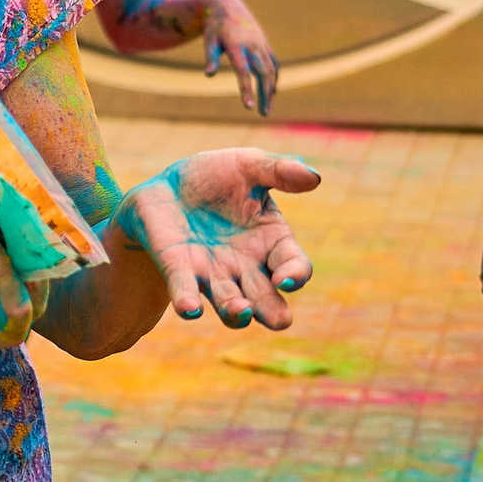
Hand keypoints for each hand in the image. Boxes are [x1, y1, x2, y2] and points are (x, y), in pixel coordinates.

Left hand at [114, 151, 319, 328]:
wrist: (167, 184)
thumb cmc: (216, 177)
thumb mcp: (248, 165)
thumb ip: (279, 171)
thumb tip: (315, 175)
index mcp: (272, 242)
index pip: (294, 266)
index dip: (295, 275)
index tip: (286, 278)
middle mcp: (247, 267)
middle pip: (267, 300)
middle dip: (272, 312)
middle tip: (277, 318)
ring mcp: (213, 274)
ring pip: (230, 306)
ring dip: (236, 313)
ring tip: (240, 311)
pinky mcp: (180, 272)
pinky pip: (186, 293)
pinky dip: (188, 303)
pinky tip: (190, 308)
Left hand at [198, 0, 278, 113]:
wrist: (226, 5)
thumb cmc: (213, 26)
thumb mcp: (208, 40)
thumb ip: (210, 57)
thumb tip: (209, 75)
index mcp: (236, 44)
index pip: (243, 71)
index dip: (246, 89)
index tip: (248, 107)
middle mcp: (252, 44)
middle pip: (263, 73)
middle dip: (265, 94)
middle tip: (263, 114)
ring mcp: (261, 43)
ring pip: (272, 69)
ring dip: (271, 89)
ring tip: (266, 108)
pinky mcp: (265, 43)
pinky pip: (273, 63)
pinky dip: (275, 77)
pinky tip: (272, 91)